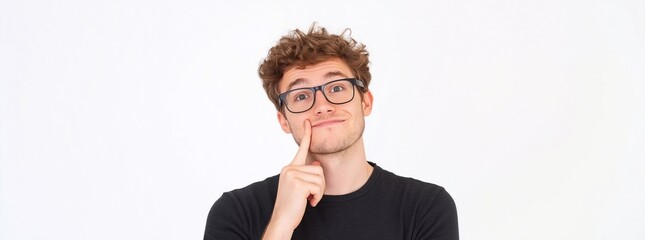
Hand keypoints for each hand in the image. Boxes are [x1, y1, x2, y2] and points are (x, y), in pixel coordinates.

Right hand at [263, 120, 325, 239]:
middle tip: (311, 196)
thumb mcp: (299, 187)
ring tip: (309, 199)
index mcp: (289, 168)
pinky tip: (308, 202)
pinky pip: (318, 186)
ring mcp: (292, 174)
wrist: (282, 219)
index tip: (308, 122)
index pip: (301, 149)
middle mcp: (289, 168)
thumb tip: (315, 164)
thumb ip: (306, 174)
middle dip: (319, 185)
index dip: (306, 135)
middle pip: (318, 169)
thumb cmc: (292, 205)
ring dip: (318, 192)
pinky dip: (317, 196)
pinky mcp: (297, 182)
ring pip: (319, 178)